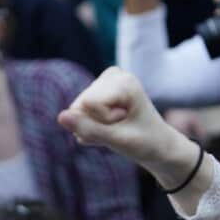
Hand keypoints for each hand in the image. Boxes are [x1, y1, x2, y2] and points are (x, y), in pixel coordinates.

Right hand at [60, 68, 213, 213]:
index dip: (103, 122)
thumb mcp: (117, 140)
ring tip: (117, 127)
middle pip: (80, 105)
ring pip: (76, 110)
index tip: (125, 122)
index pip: (88, 104)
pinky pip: (78, 111)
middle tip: (121, 127)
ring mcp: (105, 80)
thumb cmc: (145, 143)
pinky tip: (109, 126)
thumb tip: (60, 117)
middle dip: (96, 124)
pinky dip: (91, 126)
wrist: (159, 144)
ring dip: (94, 127)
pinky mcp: (98, 89)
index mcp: (124, 82)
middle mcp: (113, 75)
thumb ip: (88, 129)